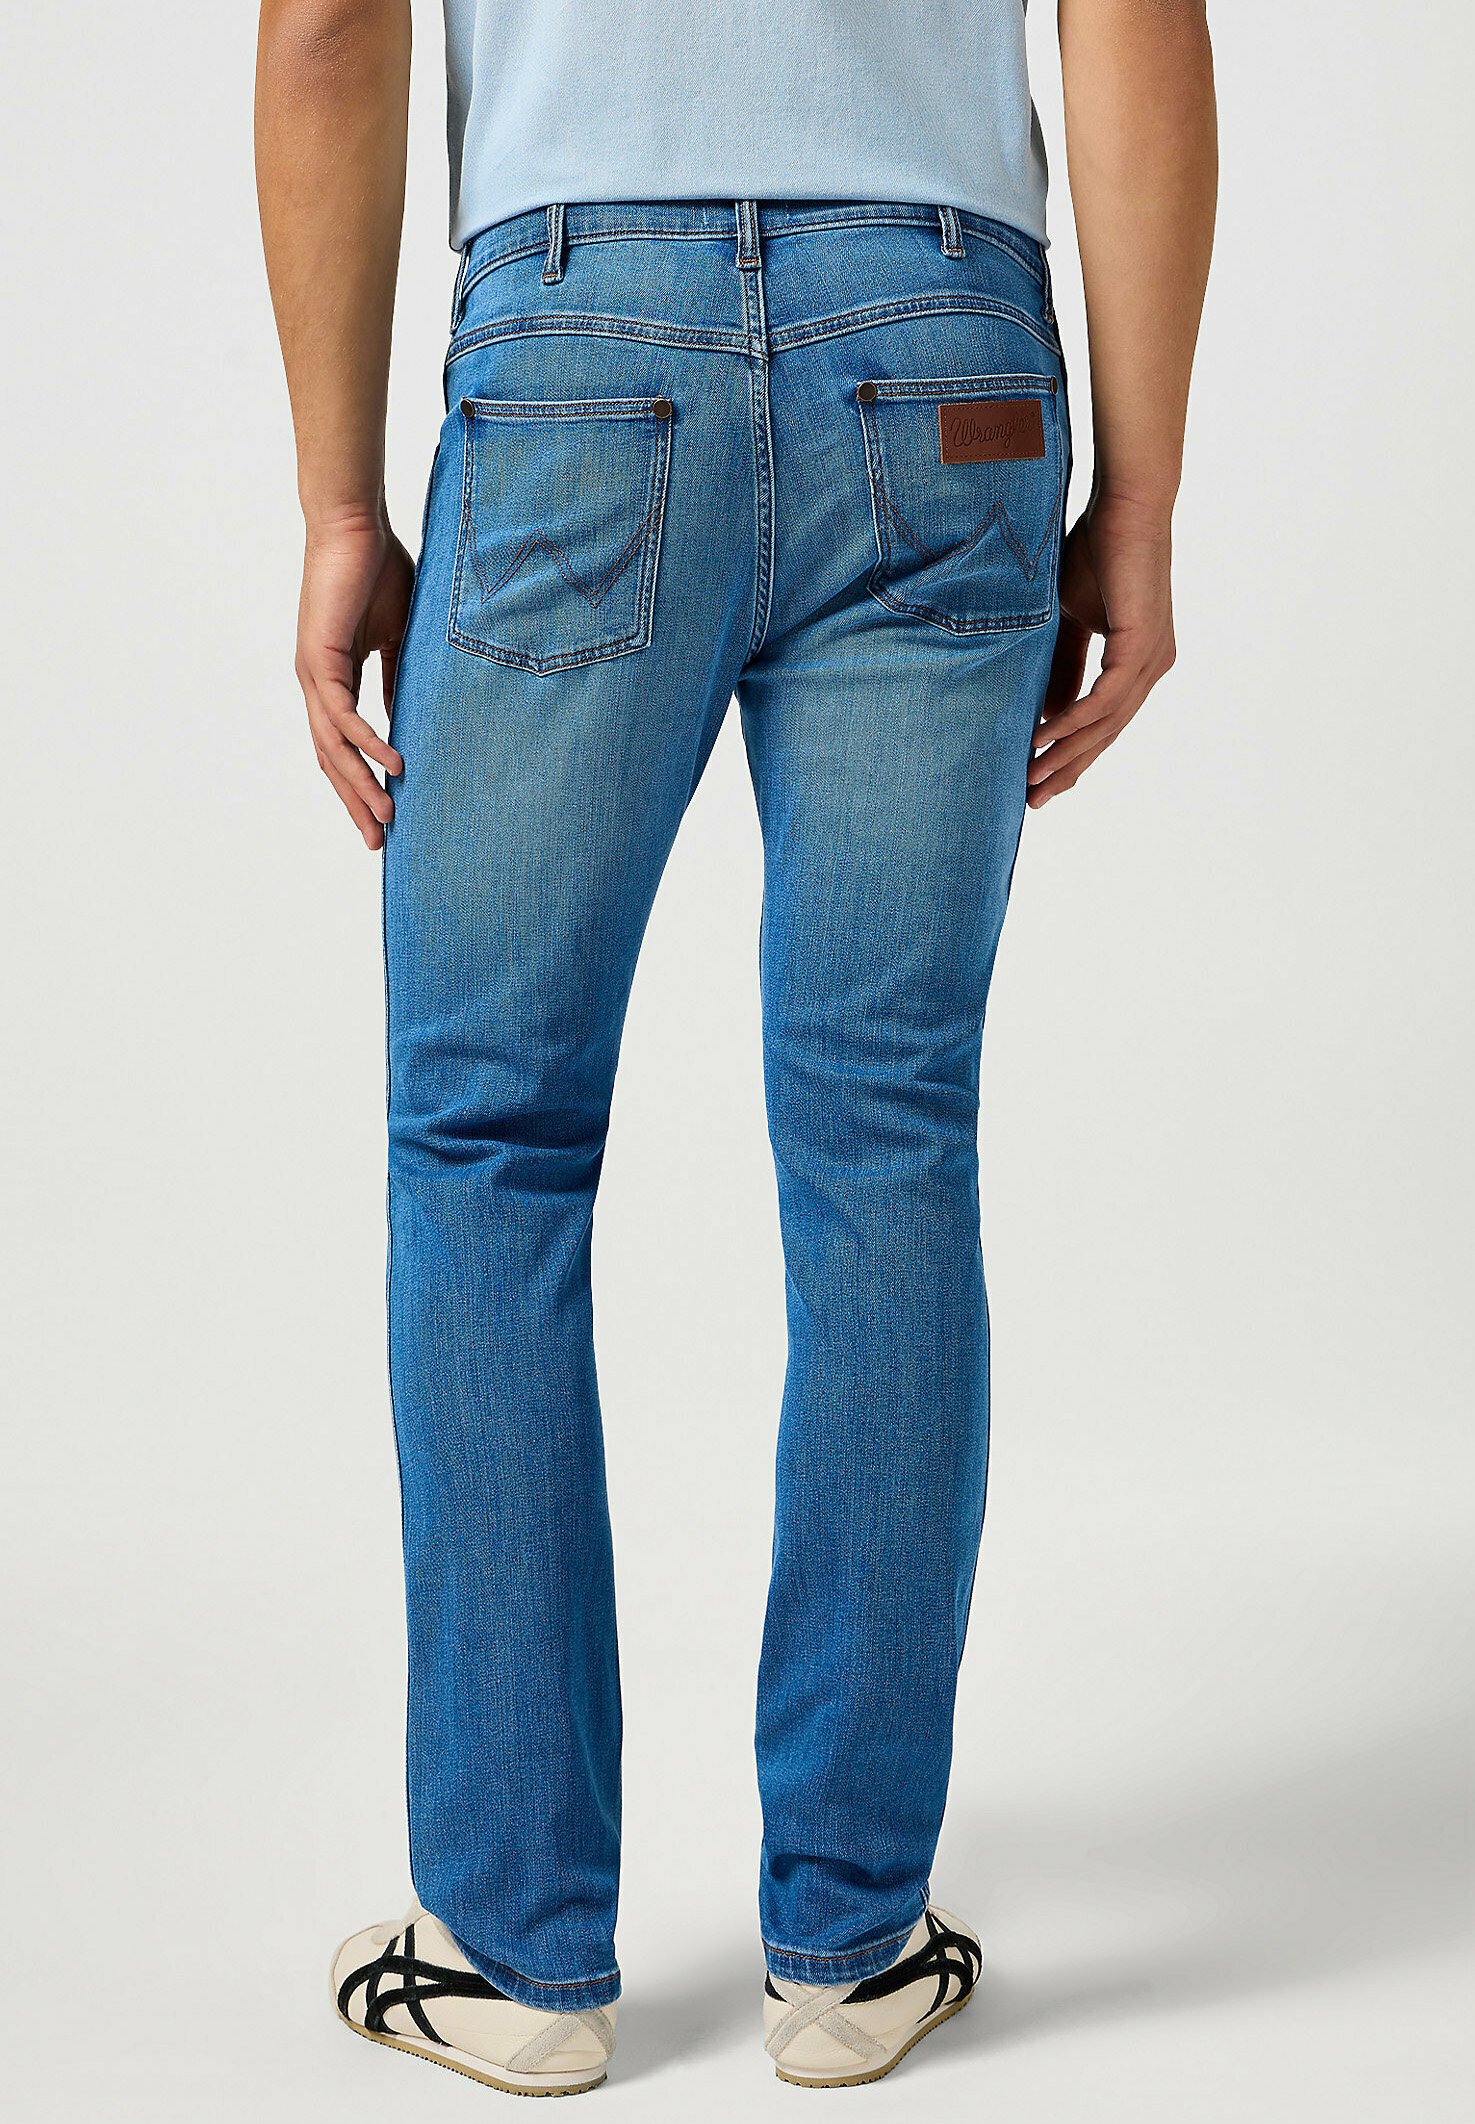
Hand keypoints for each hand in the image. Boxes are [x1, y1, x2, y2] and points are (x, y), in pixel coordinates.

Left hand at [295, 512, 411, 848]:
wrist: (353, 525)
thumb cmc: (378, 569)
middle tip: (379, 841)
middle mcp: (317, 684)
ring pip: (333, 747)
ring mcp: (314, 674)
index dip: (361, 782)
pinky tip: (393, 765)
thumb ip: (398, 679)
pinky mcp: (320, 658)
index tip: (385, 816)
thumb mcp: (397, 637)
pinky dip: (368, 742)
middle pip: (331, 759)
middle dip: (355, 802)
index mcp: (333, 679)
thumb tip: (405, 722)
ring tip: (387, 817)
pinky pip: (345, 715)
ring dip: (359, 785)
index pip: (342, 745)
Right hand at [1027, 491, 1176, 806]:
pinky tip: (1046, 739)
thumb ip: (1060, 665)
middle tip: (1033, 800)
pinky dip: (1074, 722)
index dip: (1072, 753)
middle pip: (1106, 734)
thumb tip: (1046, 713)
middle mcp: (1152, 666)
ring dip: (1067, 754)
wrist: (1124, 506)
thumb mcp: (1067, 620)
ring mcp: (1151, 659)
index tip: (1039, 780)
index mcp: (1138, 660)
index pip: (1104, 720)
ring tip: (1032, 778)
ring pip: (1106, 724)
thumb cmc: (1096, 551)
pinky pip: (1105, 701)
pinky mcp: (1141, 647)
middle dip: (1068, 769)